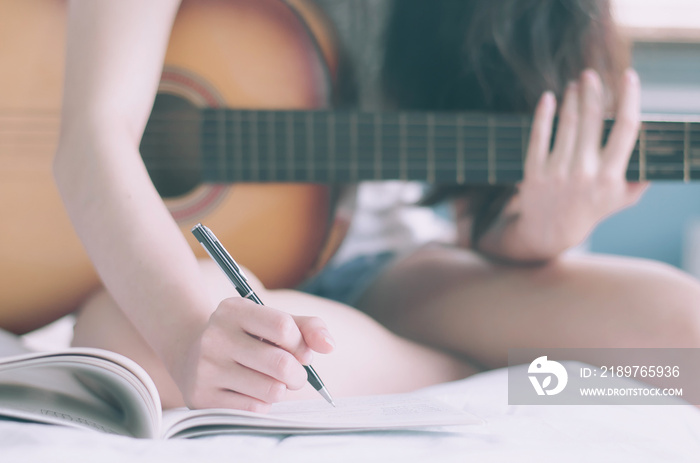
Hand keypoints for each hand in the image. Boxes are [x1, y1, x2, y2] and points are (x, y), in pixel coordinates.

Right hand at [172, 297, 334, 411]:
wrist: (191, 353)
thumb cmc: (246, 337)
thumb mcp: (271, 322)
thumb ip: (307, 328)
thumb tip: (329, 345)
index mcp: (233, 310)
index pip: (284, 327)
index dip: (301, 344)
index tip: (300, 351)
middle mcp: (215, 336)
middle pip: (281, 363)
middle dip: (298, 374)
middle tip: (294, 375)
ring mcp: (205, 368)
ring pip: (271, 390)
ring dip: (282, 390)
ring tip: (273, 383)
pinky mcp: (202, 397)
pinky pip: (255, 409)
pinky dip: (264, 404)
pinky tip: (253, 393)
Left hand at [486, 68, 648, 260]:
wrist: (548, 233)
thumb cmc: (589, 210)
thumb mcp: (621, 200)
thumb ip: (640, 178)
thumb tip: (659, 151)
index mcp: (610, 176)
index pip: (626, 128)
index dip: (629, 98)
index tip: (629, 76)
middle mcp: (584, 173)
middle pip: (592, 120)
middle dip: (592, 91)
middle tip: (591, 74)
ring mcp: (556, 172)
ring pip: (566, 124)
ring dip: (571, 98)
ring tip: (574, 84)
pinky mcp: (534, 172)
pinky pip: (538, 136)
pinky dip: (544, 114)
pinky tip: (548, 98)